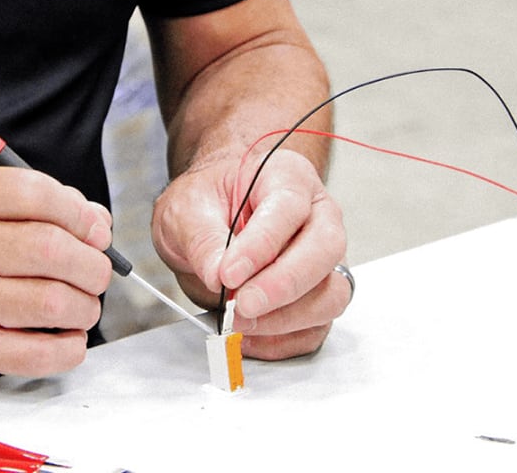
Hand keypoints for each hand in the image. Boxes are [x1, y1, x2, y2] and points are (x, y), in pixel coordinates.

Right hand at [0, 167, 113, 387]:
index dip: (78, 211)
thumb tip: (96, 223)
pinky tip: (68, 338)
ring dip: (85, 306)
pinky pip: (37, 353)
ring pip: (51, 301)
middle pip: (49, 248)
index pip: (31, 192)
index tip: (95, 228)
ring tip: (83, 305)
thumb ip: (30, 206)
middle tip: (97, 271)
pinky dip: (69, 348)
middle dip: (91, 262)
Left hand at [152, 148, 348, 359]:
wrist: (212, 218)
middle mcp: (318, 215)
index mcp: (288, 177)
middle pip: (325, 248)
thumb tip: (217, 275)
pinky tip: (249, 336)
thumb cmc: (208, 202)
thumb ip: (201, 238)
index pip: (288, 207)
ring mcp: (323, 259)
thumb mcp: (186, 208)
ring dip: (286, 317)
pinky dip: (284, 339)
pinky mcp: (317, 296)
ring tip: (240, 322)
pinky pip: (315, 327)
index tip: (229, 272)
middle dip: (283, 284)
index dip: (262, 244)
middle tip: (242, 304)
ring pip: (330, 293)